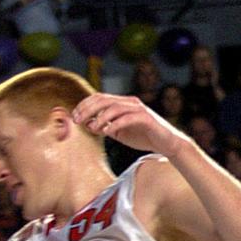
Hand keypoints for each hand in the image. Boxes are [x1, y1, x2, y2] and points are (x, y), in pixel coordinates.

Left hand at [73, 93, 189, 157]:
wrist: (166, 143)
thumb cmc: (143, 136)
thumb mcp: (119, 131)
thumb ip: (105, 126)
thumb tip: (89, 124)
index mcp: (123, 103)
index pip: (100, 97)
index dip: (85, 105)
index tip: (74, 117)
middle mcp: (130, 102)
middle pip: (104, 100)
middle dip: (88, 109)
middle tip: (78, 120)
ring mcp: (139, 109)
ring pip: (114, 107)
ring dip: (100, 117)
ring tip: (92, 128)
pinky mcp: (146, 118)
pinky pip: (127, 118)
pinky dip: (115, 124)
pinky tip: (107, 132)